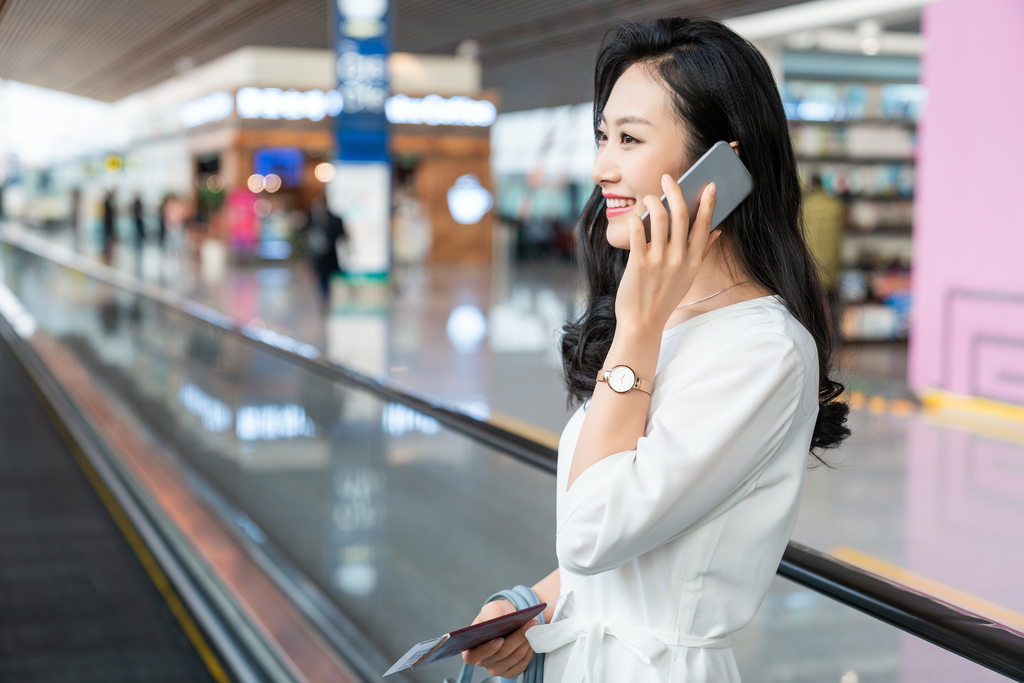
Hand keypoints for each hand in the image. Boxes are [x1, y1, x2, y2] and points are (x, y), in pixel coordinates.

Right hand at [460, 600, 539, 677]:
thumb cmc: (497, 614)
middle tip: (528, 625)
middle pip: (500, 655)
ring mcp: (496, 668)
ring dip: (525, 642)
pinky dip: (528, 651)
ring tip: (532, 628)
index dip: (486, 650)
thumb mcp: (492, 608)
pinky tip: (530, 640)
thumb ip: (491, 613)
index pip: (472, 656)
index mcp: (470, 648)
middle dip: (516, 638)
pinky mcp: (510, 671)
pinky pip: (522, 664)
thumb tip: (495, 621)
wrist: (509, 619)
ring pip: (514, 658)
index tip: (500, 639)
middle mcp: (482, 661)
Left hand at [615, 175, 720, 330]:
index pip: (704, 224)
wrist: (643, 322)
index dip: (707, 202)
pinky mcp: (639, 264)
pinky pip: (638, 233)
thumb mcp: (688, 277)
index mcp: (694, 261)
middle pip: (681, 215)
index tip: (708, 185)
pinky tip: (634, 216)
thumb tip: (715, 231)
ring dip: (653, 201)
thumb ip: (701, 252)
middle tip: (667, 178)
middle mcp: (679, 259)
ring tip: (649, 198)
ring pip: (659, 218)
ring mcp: (659, 261)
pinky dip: (635, 220)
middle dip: (675, 191)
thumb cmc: (664, 297)